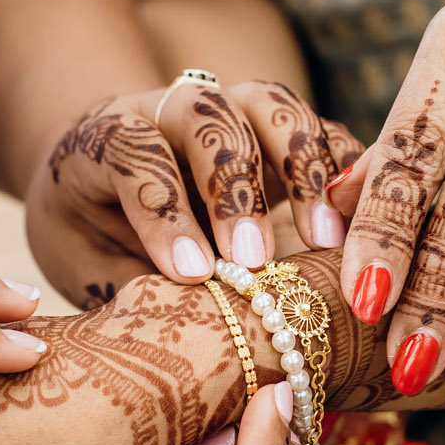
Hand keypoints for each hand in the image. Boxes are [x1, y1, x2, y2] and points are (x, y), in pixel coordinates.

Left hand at [26, 78, 361, 307]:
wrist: (102, 181)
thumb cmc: (89, 232)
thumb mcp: (83, 261)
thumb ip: (125, 283)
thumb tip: (176, 336)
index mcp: (107, 137)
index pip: (137, 152)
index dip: (165, 210)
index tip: (189, 272)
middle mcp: (172, 109)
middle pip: (211, 117)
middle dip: (237, 188)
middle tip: (254, 258)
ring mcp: (232, 109)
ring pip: (274, 108)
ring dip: (304, 171)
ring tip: (326, 241)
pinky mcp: (280, 131)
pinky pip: (321, 130)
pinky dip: (346, 168)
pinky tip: (361, 221)